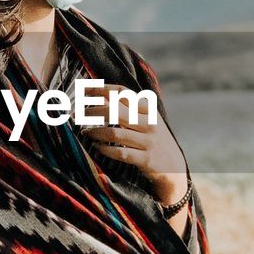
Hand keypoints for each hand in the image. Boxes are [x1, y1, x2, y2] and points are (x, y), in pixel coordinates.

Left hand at [79, 81, 187, 204]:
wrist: (174, 164)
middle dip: (93, 111)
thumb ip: (126, 107)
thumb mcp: (145, 118)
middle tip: (79, 114)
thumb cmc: (153, 137)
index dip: (101, 89)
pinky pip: (120, 153)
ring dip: (95, 132)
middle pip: (115, 111)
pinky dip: (104, 149)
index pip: (122, 92)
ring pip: (114, 133)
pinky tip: (97, 146)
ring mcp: (148, 142)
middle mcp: (149, 123)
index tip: (83, 89)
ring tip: (86, 132)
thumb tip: (99, 94)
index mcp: (149, 109)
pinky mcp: (146, 160)